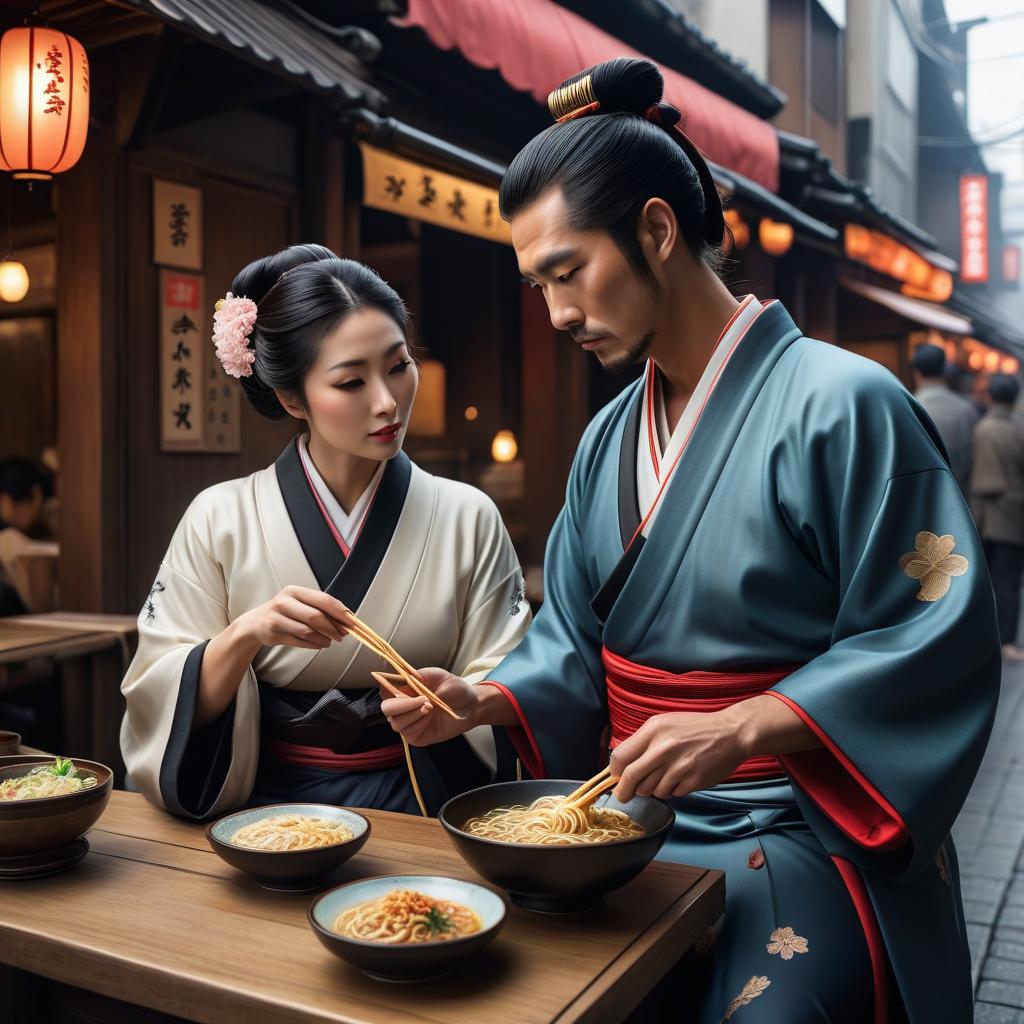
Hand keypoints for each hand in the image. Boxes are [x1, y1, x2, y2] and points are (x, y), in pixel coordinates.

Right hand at [236, 585, 350, 650]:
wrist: (255, 623)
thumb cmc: (283, 612)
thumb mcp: (300, 603)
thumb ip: (321, 609)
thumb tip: (347, 619)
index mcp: (294, 591)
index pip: (324, 600)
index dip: (340, 612)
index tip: (353, 622)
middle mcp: (284, 602)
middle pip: (316, 616)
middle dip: (333, 628)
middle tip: (342, 635)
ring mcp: (277, 617)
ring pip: (308, 631)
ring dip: (323, 638)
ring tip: (329, 641)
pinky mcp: (273, 633)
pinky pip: (300, 641)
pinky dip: (313, 645)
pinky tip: (318, 644)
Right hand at [378, 668, 480, 746]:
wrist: (472, 706)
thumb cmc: (455, 689)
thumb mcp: (439, 675)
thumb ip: (420, 676)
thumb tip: (403, 676)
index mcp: (406, 689)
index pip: (385, 688)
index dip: (387, 687)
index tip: (399, 686)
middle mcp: (404, 706)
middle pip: (386, 708)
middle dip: (403, 704)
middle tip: (424, 700)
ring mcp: (409, 722)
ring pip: (396, 722)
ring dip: (414, 714)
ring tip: (431, 708)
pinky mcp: (416, 736)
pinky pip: (409, 733)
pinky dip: (419, 724)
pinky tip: (431, 718)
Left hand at [610, 710, 747, 802]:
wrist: (731, 733)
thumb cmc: (695, 728)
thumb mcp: (664, 724)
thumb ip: (643, 742)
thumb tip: (622, 765)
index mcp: (653, 730)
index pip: (621, 757)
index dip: (615, 771)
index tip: (617, 777)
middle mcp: (663, 748)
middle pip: (631, 778)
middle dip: (624, 791)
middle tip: (624, 795)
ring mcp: (678, 766)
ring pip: (650, 790)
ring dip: (652, 789)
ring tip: (664, 777)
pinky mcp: (692, 781)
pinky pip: (671, 794)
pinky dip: (672, 790)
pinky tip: (680, 778)